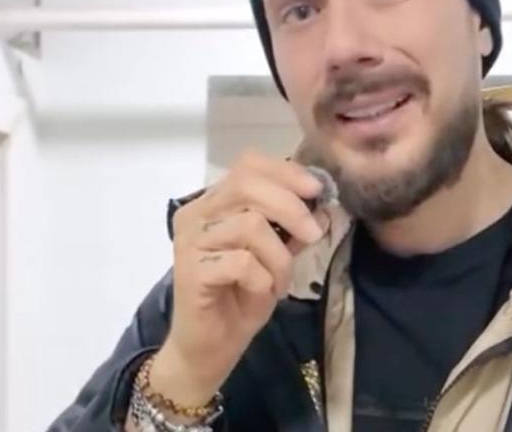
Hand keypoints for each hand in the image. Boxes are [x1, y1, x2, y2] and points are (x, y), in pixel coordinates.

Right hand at [150, 150, 326, 406]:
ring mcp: (189, 240)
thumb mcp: (276, 255)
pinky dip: (264, 278)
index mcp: (213, 202)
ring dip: (278, 256)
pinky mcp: (190, 270)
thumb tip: (321, 207)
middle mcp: (196, 213)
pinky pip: (243, 262)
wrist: (211, 347)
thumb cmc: (242, 297)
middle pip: (247, 185)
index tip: (317, 190)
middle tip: (314, 234)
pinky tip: (262, 292)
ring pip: (249, 225)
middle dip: (290, 207)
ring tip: (279, 279)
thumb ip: (292, 228)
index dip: (286, 172)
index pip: (248, 164)